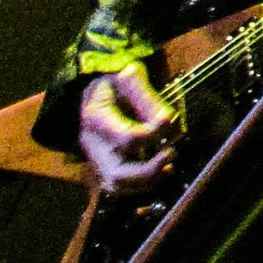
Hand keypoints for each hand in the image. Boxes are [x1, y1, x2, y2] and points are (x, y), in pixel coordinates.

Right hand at [78, 65, 176, 193]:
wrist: (96, 92)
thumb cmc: (114, 84)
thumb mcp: (126, 76)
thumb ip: (145, 95)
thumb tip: (165, 119)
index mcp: (95, 118)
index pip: (126, 139)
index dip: (153, 133)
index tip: (169, 119)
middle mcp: (93, 144)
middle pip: (117, 174)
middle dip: (148, 170)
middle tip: (170, 152)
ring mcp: (96, 159)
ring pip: (118, 186)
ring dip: (148, 179)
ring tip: (168, 163)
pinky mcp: (104, 166)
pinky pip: (121, 187)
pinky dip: (143, 183)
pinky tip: (163, 170)